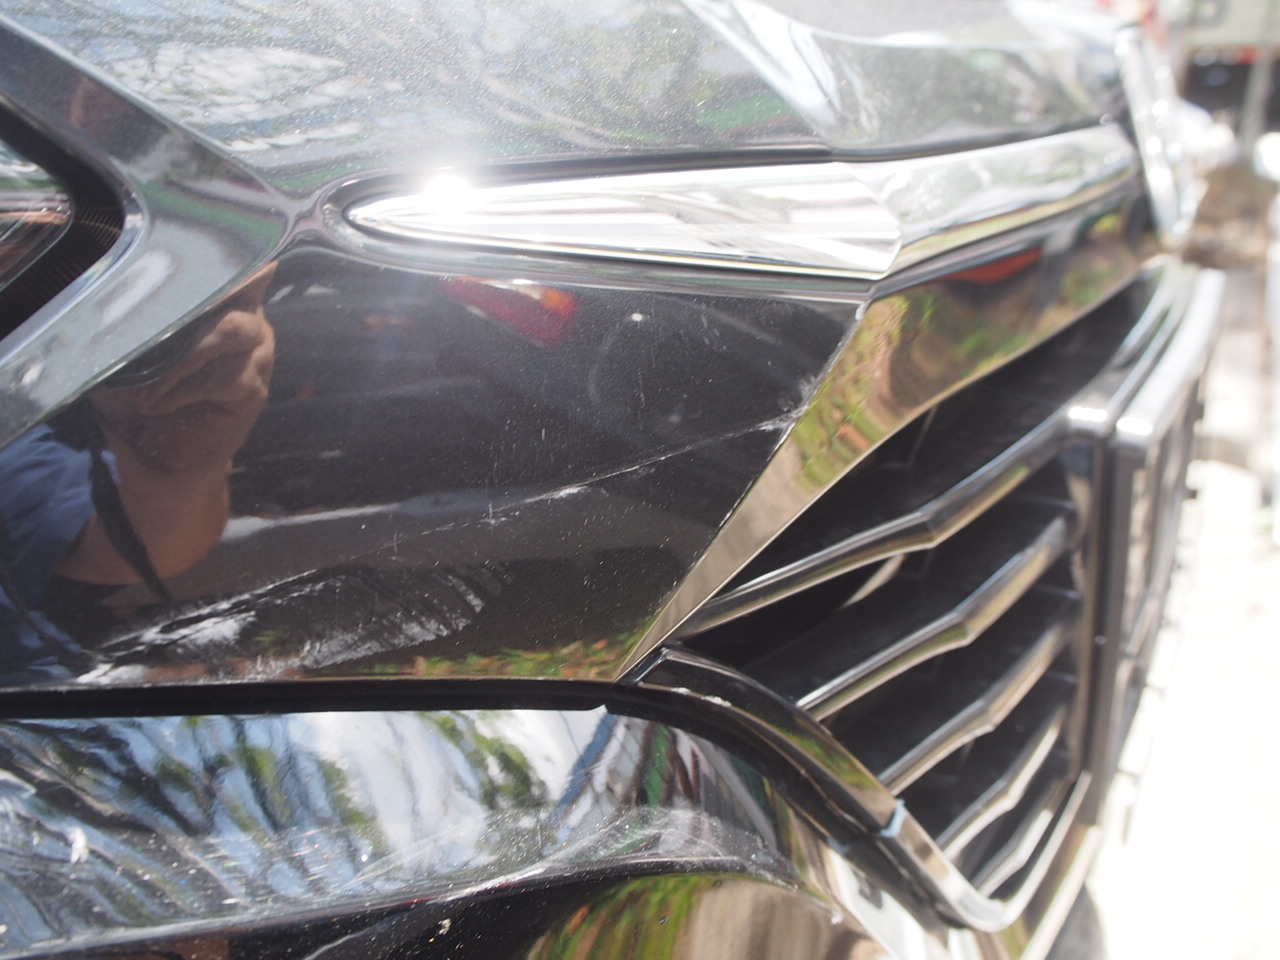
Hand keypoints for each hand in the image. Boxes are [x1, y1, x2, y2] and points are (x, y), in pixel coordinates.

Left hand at [57, 264, 276, 583]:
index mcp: (220, 301)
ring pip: (227, 332)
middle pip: (232, 290)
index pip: (223, 263)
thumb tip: (116, 282)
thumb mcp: (126, 353)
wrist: (159, 464)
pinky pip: (221, 377)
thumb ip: (135, 317)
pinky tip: (155, 404)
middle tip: (149, 317)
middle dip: (189, 302)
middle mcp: (247, 320)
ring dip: (180, 357)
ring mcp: (256, 354)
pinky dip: (181, 390)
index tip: (180, 240)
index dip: (212, 252)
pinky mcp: (253, 389)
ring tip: (145, 386)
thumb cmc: (139, 403)